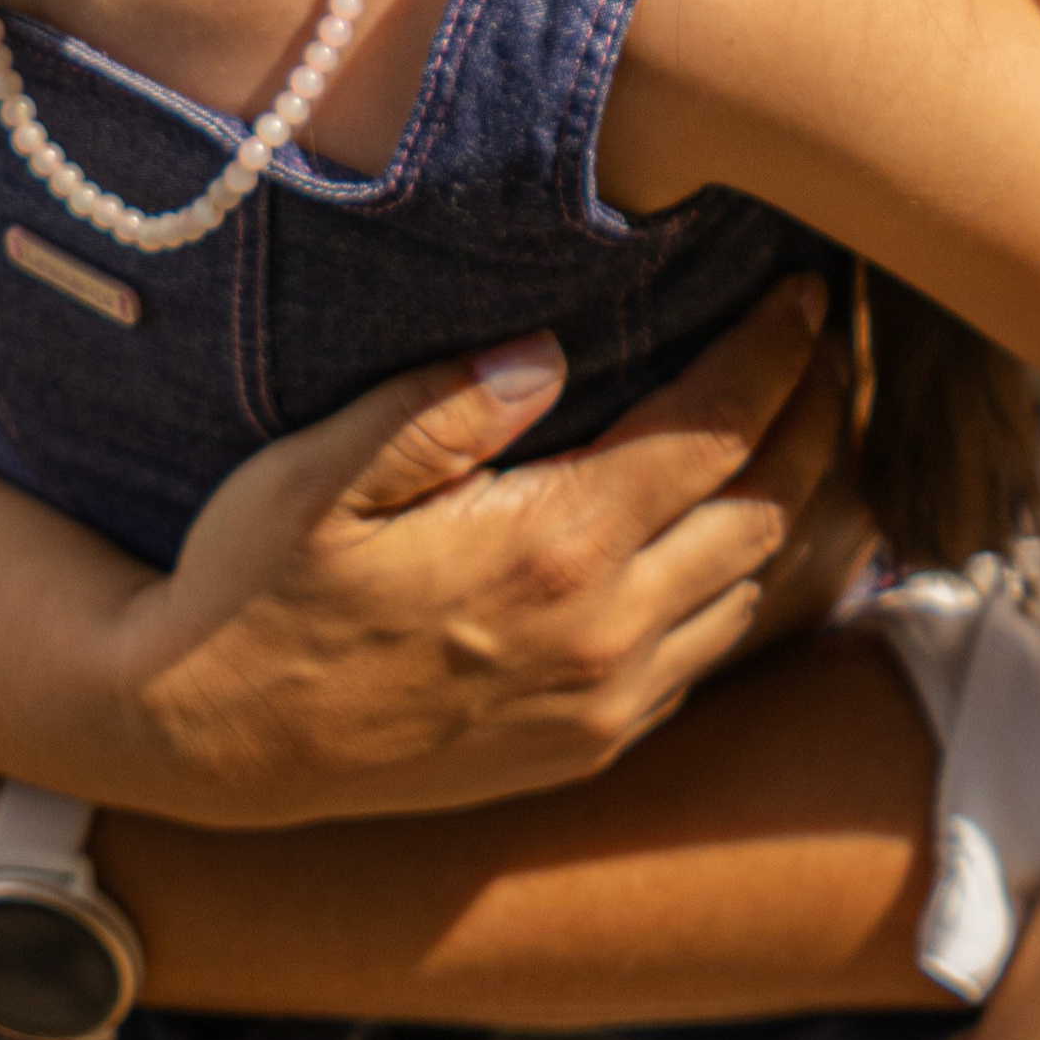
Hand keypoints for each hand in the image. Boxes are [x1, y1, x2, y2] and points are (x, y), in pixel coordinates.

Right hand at [103, 274, 858, 825]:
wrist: (212, 741)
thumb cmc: (254, 586)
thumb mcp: (319, 474)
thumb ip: (442, 404)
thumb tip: (550, 349)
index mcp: (554, 549)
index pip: (716, 430)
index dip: (773, 352)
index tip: (803, 291)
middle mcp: (605, 635)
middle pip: (766, 508)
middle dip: (813, 417)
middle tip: (828, 345)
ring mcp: (605, 704)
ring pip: (751, 589)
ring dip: (790, 502)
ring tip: (801, 425)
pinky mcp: (588, 749)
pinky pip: (705, 656)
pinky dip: (740, 585)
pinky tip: (729, 534)